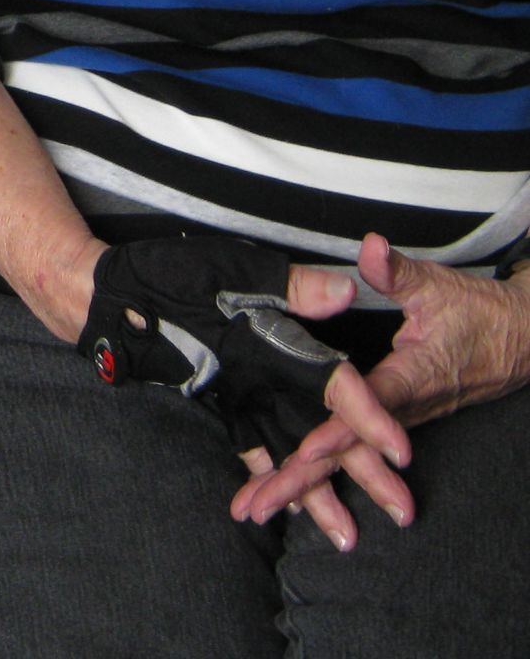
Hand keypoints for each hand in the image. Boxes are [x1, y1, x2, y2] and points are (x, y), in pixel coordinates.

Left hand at [231, 234, 529, 544]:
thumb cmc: (478, 313)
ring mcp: (399, 419)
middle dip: (301, 480)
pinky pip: (355, 452)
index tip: (303, 450)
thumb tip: (370, 249)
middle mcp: (403, 408)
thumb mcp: (438, 287)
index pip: (368, 408)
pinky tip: (290, 495)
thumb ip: (398, 273)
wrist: (522, 341)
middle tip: (255, 507)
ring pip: (346, 459)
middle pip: (345, 450)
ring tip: (256, 509)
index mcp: (412, 378)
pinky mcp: (395, 418)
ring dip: (304, 487)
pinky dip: (323, 475)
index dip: (336, 429)